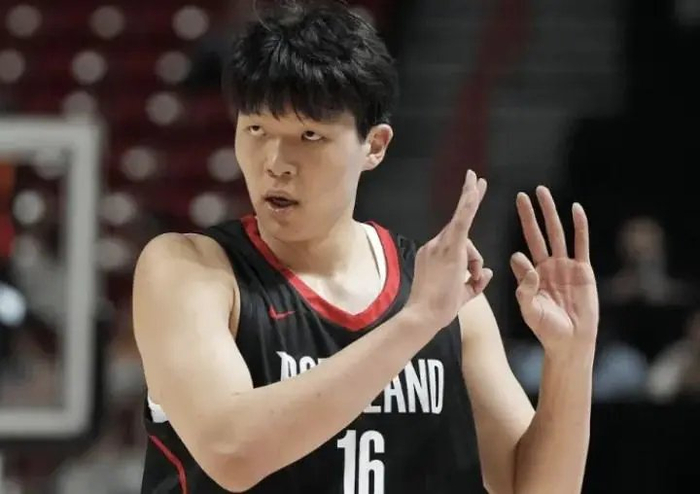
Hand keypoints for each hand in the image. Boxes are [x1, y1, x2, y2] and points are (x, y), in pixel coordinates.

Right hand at [406, 169, 492, 330]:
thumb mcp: (462, 294)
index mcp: (434, 255)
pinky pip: (462, 221)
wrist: (423, 316)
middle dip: (471, 216)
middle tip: (477, 177)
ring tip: (468, 280)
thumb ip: (475, 282)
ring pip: (468, 241)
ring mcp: (439, 245)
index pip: (455, 236)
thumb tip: (488, 272)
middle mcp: (433, 246)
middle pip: (463, 236)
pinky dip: (468, 203)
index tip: (472, 189)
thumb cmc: (437, 310)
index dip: (463, 211)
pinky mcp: (449, 247)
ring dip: (473, 262)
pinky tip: (474, 185)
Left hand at [511, 186, 598, 354]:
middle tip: (522, 195)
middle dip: (530, 215)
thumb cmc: (547, 329)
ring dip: (550, 213)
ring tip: (543, 192)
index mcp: (532, 276)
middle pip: (538, 234)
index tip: (516, 255)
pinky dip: (579, 226)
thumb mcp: (529, 310)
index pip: (522, 254)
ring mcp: (566, 266)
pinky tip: (575, 209)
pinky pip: (581, 244)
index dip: (518, 256)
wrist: (570, 342)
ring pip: (557, 233)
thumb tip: (518, 258)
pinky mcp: (584, 270)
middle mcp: (548, 267)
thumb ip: (524, 289)